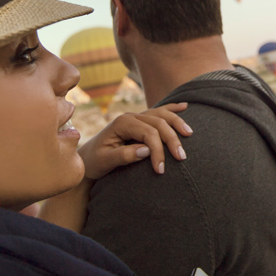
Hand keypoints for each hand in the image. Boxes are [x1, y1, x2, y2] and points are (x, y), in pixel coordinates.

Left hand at [77, 103, 191, 178]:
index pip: (149, 133)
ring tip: (189, 134)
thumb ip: (124, 155)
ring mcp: (136, 117)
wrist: (86, 159)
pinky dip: (172, 109)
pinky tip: (185, 107)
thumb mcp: (105, 161)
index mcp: (122, 123)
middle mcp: (131, 116)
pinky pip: (159, 112)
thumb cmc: (95, 161)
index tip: (161, 169)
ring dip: (177, 123)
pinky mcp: (140, 122)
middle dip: (172, 140)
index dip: (158, 150)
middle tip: (182, 158)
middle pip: (159, 123)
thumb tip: (146, 151)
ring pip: (162, 115)